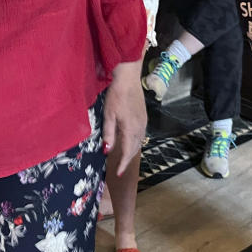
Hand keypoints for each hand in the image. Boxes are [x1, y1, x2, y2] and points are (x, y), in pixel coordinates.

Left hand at [102, 61, 146, 176]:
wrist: (128, 78)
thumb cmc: (116, 95)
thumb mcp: (108, 115)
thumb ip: (109, 133)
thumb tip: (107, 150)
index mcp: (131, 129)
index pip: (128, 152)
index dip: (123, 164)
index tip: (118, 173)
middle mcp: (140, 127)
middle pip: (135, 148)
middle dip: (128, 159)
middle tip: (120, 168)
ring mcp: (143, 121)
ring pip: (139, 142)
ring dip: (132, 151)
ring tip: (125, 158)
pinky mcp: (143, 116)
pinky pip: (141, 134)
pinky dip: (135, 142)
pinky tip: (130, 141)